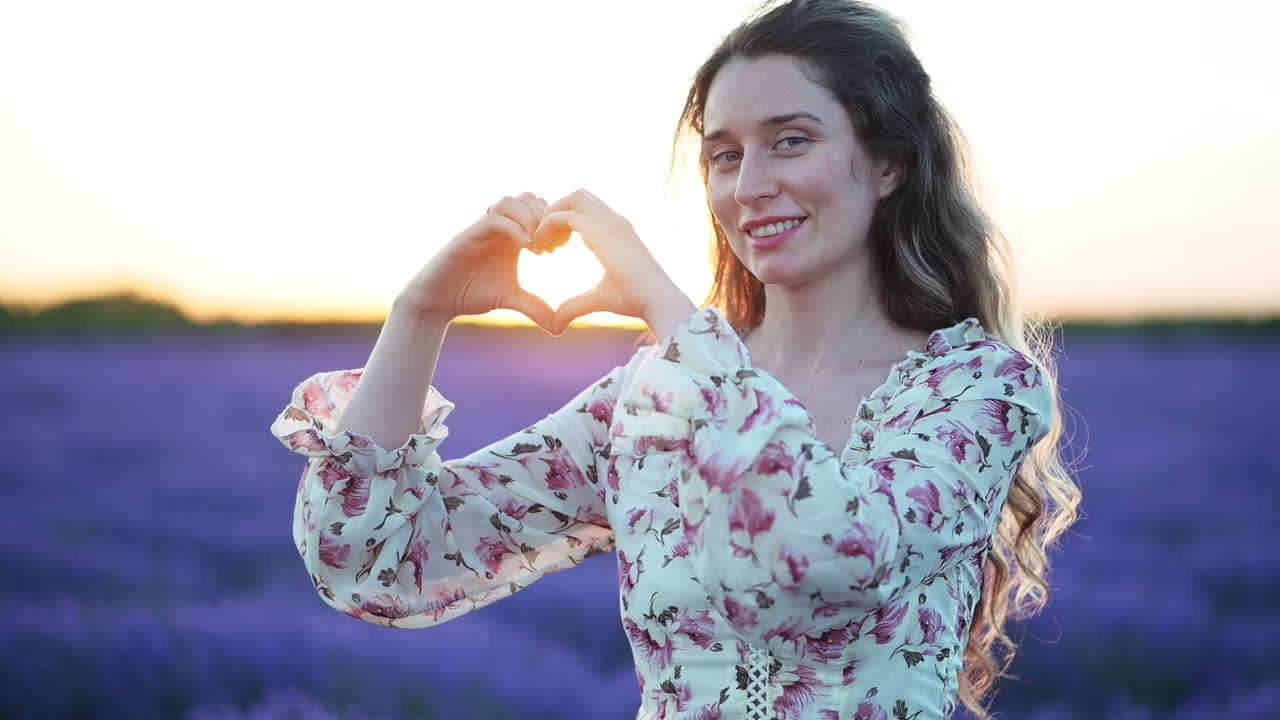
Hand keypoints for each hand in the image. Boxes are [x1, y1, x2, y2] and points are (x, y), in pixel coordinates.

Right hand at [398, 193, 560, 333]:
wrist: (438, 301)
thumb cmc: (472, 294)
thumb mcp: (510, 299)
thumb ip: (534, 307)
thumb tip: (560, 328)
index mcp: (511, 235)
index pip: (538, 209)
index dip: (553, 222)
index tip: (559, 246)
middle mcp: (498, 227)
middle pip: (528, 197)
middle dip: (544, 217)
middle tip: (549, 245)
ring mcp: (482, 228)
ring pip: (510, 201)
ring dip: (530, 219)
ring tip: (537, 247)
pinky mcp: (468, 235)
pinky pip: (494, 218)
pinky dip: (514, 228)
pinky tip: (526, 248)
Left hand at [533, 189, 689, 335]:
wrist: (657, 301)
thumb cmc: (636, 301)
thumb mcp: (598, 299)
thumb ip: (575, 306)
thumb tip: (556, 326)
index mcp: (617, 231)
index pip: (586, 209)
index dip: (563, 222)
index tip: (551, 249)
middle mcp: (614, 221)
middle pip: (578, 195)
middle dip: (555, 211)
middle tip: (543, 241)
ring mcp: (609, 222)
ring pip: (572, 198)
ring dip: (550, 215)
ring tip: (541, 243)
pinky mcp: (601, 232)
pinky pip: (565, 216)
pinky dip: (547, 225)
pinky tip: (542, 247)